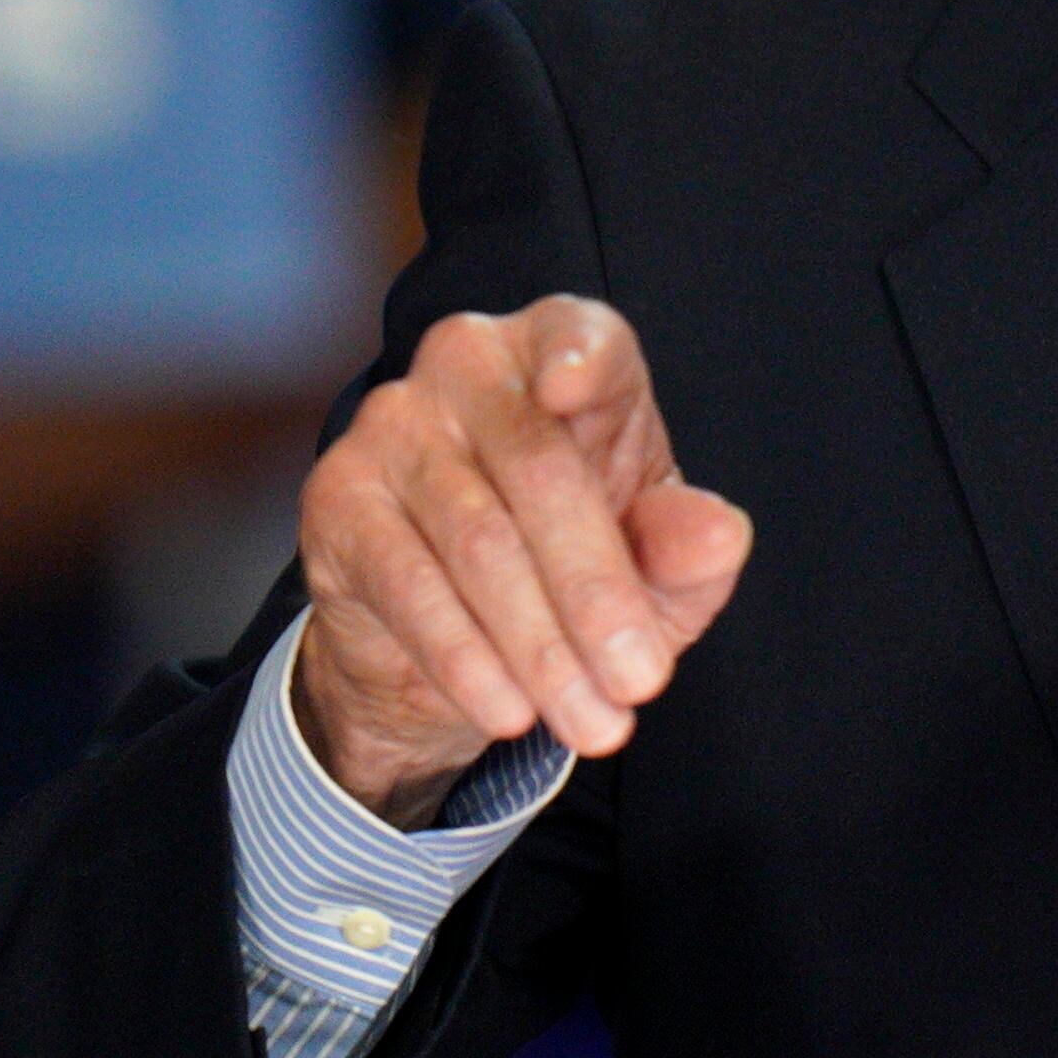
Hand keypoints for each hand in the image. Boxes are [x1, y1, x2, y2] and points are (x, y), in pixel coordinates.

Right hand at [292, 297, 752, 823]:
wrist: (453, 636)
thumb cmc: (573, 562)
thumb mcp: (652, 564)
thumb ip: (689, 546)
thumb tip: (718, 534)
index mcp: (558, 352)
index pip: (580, 337)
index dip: (580, 359)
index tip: (576, 392)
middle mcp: (467, 365)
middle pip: (541, 471)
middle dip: (597, 593)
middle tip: (642, 682)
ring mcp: (393, 426)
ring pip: (479, 542)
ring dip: (541, 647)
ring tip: (593, 720)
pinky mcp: (339, 498)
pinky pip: (408, 584)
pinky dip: (466, 658)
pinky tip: (510, 710)